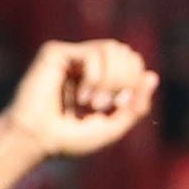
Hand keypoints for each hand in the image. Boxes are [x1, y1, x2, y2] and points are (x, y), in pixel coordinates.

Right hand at [0, 39, 158, 160]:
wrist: (36, 141)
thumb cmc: (69, 138)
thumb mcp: (113, 126)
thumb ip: (135, 105)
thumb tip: (152, 75)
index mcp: (100, 77)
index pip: (133, 62)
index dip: (136, 81)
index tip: (122, 106)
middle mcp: (86, 63)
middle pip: (126, 52)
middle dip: (125, 80)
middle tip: (107, 105)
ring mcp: (71, 56)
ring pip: (112, 48)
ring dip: (111, 80)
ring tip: (94, 104)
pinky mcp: (56, 52)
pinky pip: (92, 53)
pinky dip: (95, 78)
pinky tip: (81, 98)